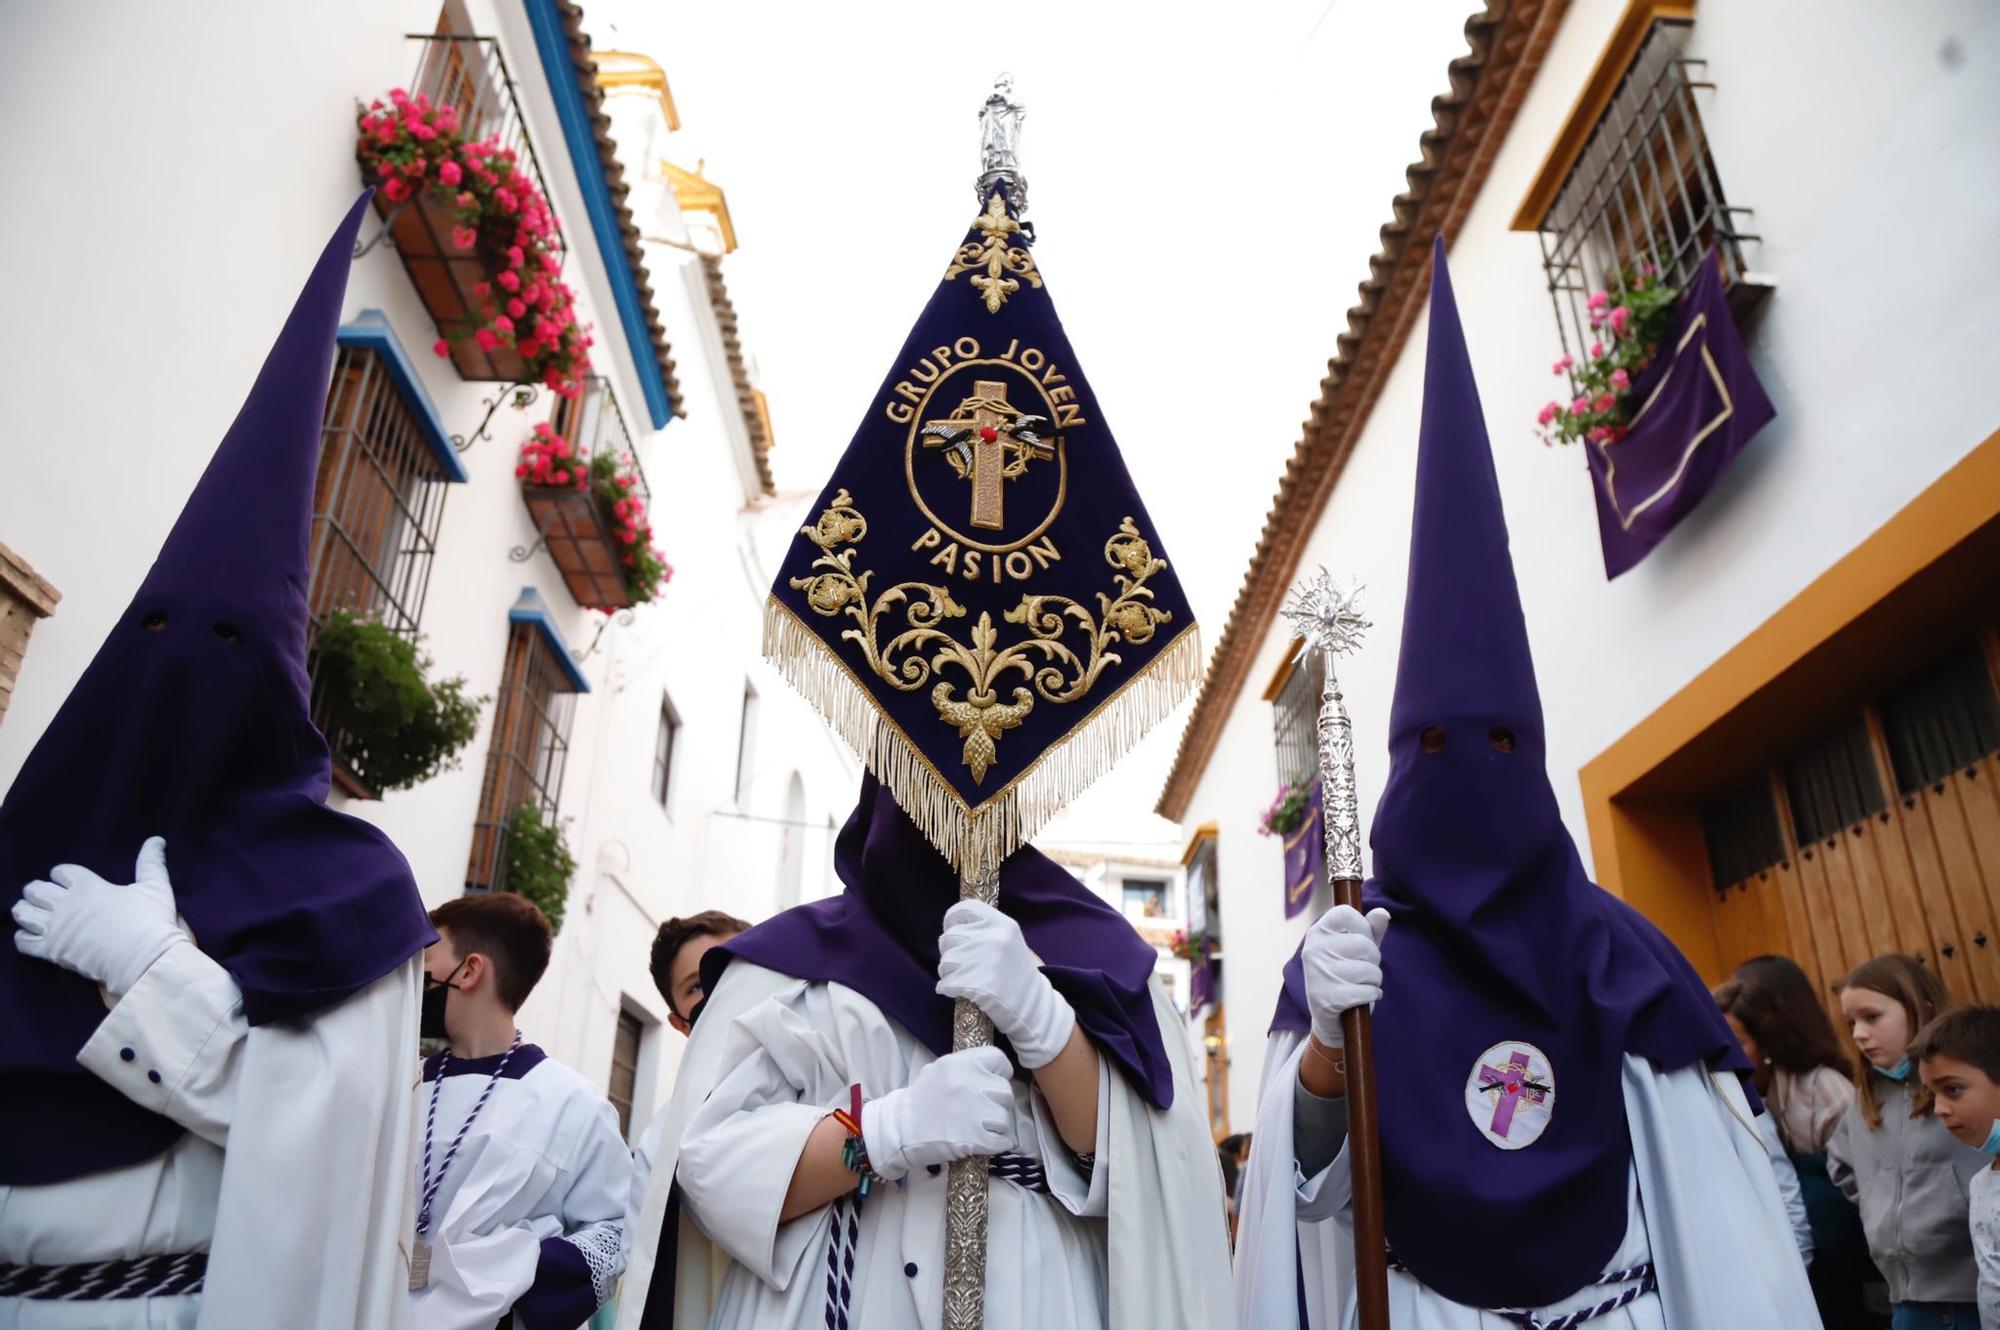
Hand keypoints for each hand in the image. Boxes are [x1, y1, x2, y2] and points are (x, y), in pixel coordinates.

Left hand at [13, 837, 186, 996]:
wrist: (144, 959)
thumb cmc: (151, 921)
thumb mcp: (155, 887)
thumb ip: (150, 862)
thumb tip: (156, 840)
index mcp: (88, 886)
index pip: (61, 871)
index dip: (62, 875)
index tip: (68, 881)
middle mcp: (66, 903)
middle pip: (36, 889)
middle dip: (38, 891)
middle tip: (47, 897)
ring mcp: (56, 927)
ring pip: (24, 913)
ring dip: (26, 910)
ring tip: (34, 913)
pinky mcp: (51, 950)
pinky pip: (23, 941)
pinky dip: (23, 936)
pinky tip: (32, 935)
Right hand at [861, 1046, 1015, 1180]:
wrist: (900, 1131)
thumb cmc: (920, 1101)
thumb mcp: (938, 1070)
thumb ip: (965, 1068)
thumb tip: (991, 1073)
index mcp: (961, 1063)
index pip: (999, 1060)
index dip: (999, 1073)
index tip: (992, 1083)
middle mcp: (971, 1083)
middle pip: (1005, 1091)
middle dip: (998, 1103)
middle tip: (984, 1110)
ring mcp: (976, 1112)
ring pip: (1006, 1117)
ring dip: (997, 1125)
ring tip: (981, 1128)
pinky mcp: (977, 1138)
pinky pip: (1003, 1140)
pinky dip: (997, 1143)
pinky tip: (983, 1142)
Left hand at [935, 899, 1075, 1068]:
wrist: (1035, 1008)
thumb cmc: (1019, 975)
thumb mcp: (1010, 942)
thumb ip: (986, 931)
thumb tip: (955, 926)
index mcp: (1003, 924)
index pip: (964, 909)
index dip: (952, 919)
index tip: (952, 930)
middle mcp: (993, 937)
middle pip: (949, 937)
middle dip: (950, 952)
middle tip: (961, 963)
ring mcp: (983, 960)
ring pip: (945, 961)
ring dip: (948, 972)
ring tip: (962, 978)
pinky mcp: (975, 984)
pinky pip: (945, 983)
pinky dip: (946, 989)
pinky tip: (957, 991)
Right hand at [1303, 903, 1388, 1048]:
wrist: (1330, 1019)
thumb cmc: (1345, 977)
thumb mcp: (1357, 950)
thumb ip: (1371, 930)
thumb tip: (1383, 913)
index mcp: (1317, 932)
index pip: (1346, 913)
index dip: (1362, 927)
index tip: (1359, 941)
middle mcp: (1313, 950)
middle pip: (1363, 944)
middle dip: (1373, 960)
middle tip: (1361, 970)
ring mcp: (1318, 974)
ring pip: (1369, 970)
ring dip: (1373, 981)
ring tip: (1359, 986)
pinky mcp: (1327, 999)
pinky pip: (1368, 991)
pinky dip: (1371, 996)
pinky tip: (1361, 999)